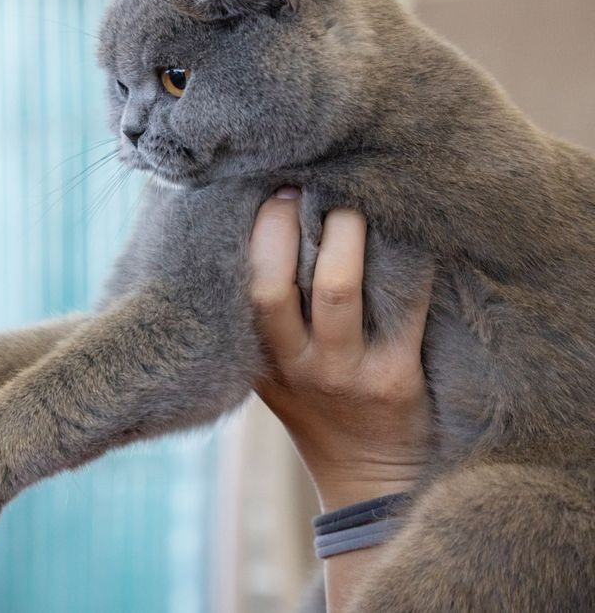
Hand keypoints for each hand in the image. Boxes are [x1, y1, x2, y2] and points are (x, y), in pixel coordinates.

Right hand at [248, 188, 432, 510]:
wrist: (371, 474)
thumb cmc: (318, 407)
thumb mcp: (272, 371)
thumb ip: (262, 319)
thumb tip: (263, 224)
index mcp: (260, 358)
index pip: (242, 291)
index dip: (253, 237)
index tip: (266, 189)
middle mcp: (296, 366)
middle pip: (276, 288)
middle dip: (287, 228)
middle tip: (304, 181)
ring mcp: (347, 373)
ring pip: (339, 290)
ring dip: (347, 234)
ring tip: (356, 196)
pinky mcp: (397, 379)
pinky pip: (404, 307)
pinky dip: (409, 264)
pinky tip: (412, 231)